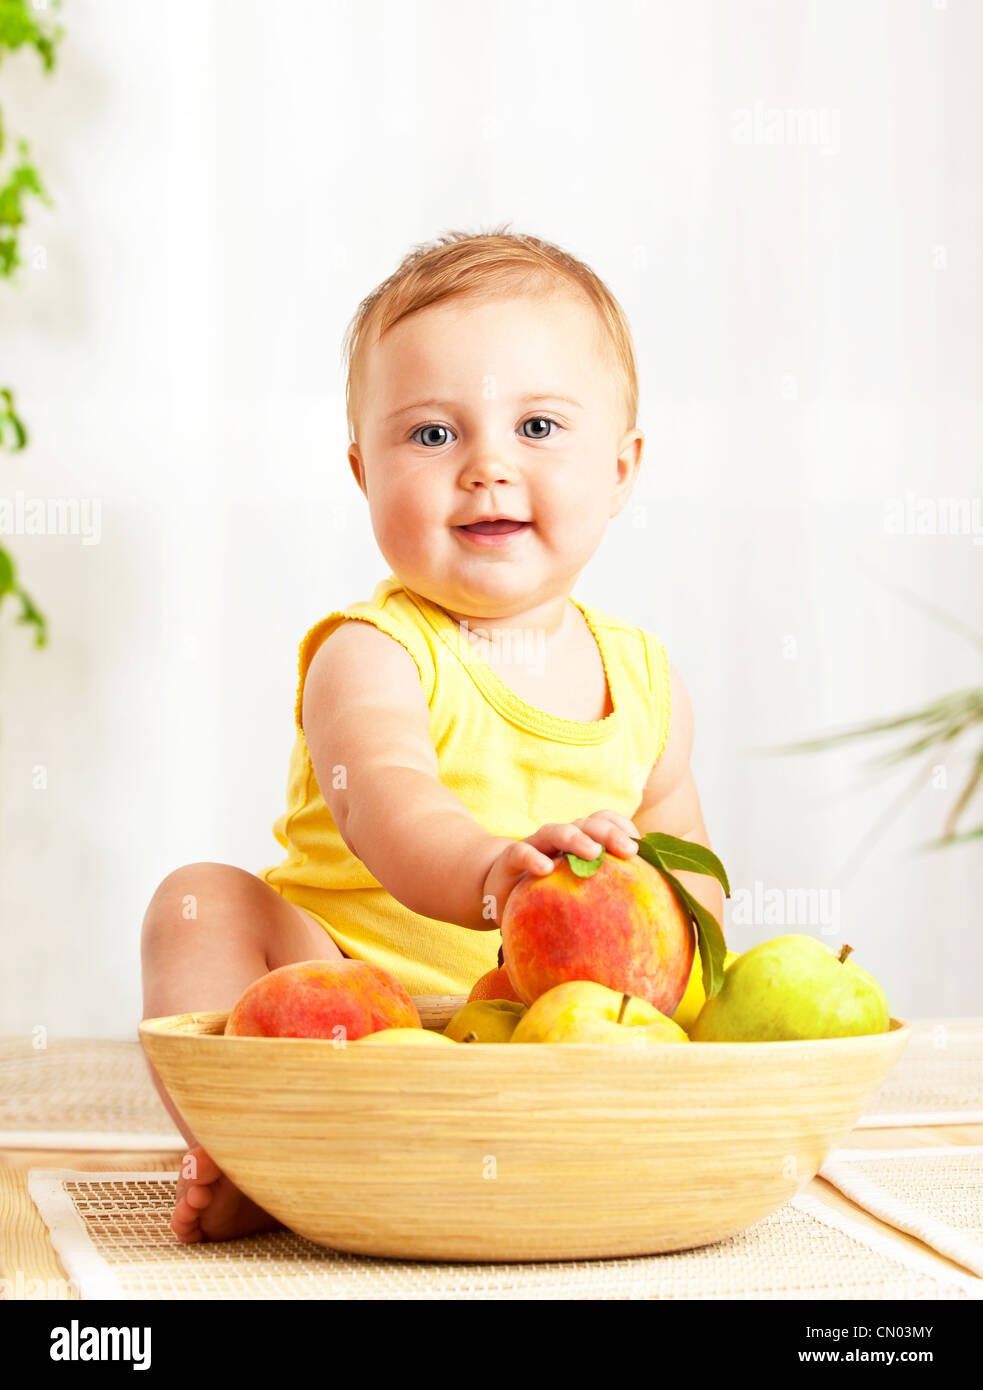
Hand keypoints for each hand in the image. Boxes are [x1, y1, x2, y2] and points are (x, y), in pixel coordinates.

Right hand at [481, 810, 639, 929]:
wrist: (500, 892)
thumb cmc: (549, 893)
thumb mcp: (577, 888)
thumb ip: (608, 887)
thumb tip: (655, 889)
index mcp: (579, 840)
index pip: (603, 821)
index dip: (621, 826)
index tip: (639, 844)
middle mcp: (560, 838)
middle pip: (587, 824)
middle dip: (609, 833)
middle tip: (629, 851)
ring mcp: (535, 846)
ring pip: (556, 831)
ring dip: (576, 839)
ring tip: (594, 853)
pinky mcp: (510, 860)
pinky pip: (521, 853)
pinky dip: (533, 857)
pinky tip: (546, 869)